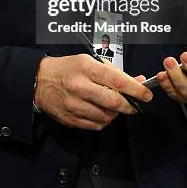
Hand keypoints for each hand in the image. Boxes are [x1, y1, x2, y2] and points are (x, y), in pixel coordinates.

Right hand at [34, 54, 152, 129]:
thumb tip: (137, 81)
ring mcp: (74, 105)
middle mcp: (80, 86)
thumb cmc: (68, 68)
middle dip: (129, 105)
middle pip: (114, 102)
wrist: (39, 80)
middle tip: (134, 105)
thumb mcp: (89, 62)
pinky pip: (96, 125)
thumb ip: (114, 72)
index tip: (147, 94)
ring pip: (106, 116)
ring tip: (113, 106)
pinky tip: (101, 112)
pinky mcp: (70, 119)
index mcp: (86, 68)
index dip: (136, 89)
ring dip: (115, 113)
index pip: (117, 80)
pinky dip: (104, 120)